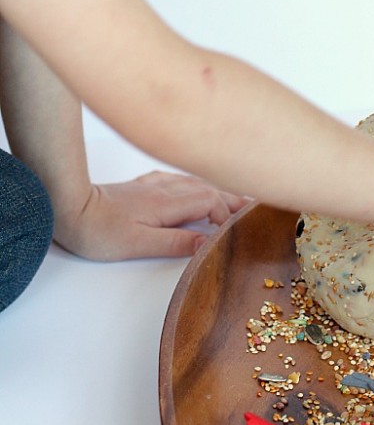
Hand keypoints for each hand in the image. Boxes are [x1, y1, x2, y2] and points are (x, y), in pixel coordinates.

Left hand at [53, 170, 248, 260]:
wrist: (68, 207)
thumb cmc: (98, 231)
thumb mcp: (138, 245)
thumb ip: (176, 241)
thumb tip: (209, 241)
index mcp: (168, 203)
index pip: (210, 201)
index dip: (228, 212)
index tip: (239, 226)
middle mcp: (164, 189)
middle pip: (208, 188)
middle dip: (232, 196)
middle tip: (255, 203)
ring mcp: (153, 185)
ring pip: (194, 182)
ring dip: (217, 188)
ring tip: (234, 195)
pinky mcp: (142, 185)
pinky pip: (178, 180)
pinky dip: (195, 183)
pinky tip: (194, 186)